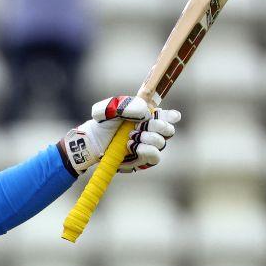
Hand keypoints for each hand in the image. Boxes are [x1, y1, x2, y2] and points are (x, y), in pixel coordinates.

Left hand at [58, 96, 179, 174]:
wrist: (93, 141)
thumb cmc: (103, 123)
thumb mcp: (110, 109)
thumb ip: (127, 105)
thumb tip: (146, 112)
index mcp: (148, 117)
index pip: (168, 116)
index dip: (172, 116)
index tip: (171, 116)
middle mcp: (151, 132)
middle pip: (168, 130)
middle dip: (157, 126)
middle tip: (141, 126)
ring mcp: (149, 146)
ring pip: (161, 142)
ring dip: (147, 138)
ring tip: (130, 137)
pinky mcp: (144, 160)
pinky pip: (155, 156)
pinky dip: (146, 150)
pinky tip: (133, 146)